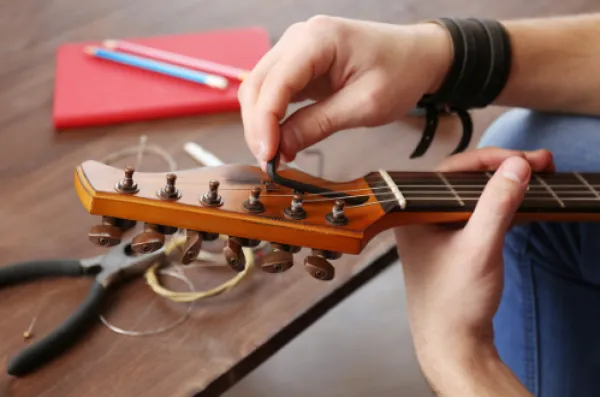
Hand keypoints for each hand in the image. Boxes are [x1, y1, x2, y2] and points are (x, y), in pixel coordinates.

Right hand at [238, 16, 451, 167]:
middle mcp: (300, 37)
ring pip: (259, 87)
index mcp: (318, 39)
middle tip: (269, 161)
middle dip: (257, 125)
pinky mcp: (300, 63)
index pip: (276, 82)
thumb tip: (281, 148)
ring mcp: (297, 48)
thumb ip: (318, 124)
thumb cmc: (401, 72)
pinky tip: (280, 138)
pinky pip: (274, 90)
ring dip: (261, 122)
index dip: (265, 122)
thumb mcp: (364, 105)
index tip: (268, 155)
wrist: (419, 56)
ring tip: (274, 154)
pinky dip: (272, 116)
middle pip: (257, 83)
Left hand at [394, 147, 553, 393]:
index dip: (490, 159)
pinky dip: (501, 207)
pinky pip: (477, 215)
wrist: (452, 345)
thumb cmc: (455, 303)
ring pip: (473, 197)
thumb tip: (516, 166)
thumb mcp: (480, 246)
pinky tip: (524, 203)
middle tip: (539, 164)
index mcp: (414, 212)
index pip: (452, 170)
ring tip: (538, 177)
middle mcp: (421, 218)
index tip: (523, 159)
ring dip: (505, 187)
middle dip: (503, 169)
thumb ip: (497, 204)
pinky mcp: (452, 246)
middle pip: (464, 180)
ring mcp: (437, 233)